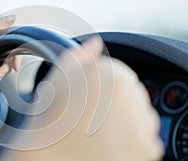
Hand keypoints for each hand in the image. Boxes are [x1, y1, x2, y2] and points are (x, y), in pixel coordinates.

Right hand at [0, 37, 162, 160]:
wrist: (49, 158)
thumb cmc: (50, 119)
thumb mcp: (59, 77)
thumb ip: (80, 55)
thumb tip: (95, 43)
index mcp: (115, 80)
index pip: (119, 72)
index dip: (101, 83)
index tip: (88, 96)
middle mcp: (135, 104)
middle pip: (132, 93)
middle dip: (115, 99)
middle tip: (90, 113)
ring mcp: (142, 131)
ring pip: (139, 115)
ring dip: (125, 118)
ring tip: (97, 128)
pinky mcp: (145, 152)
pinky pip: (144, 137)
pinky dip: (129, 139)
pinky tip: (106, 142)